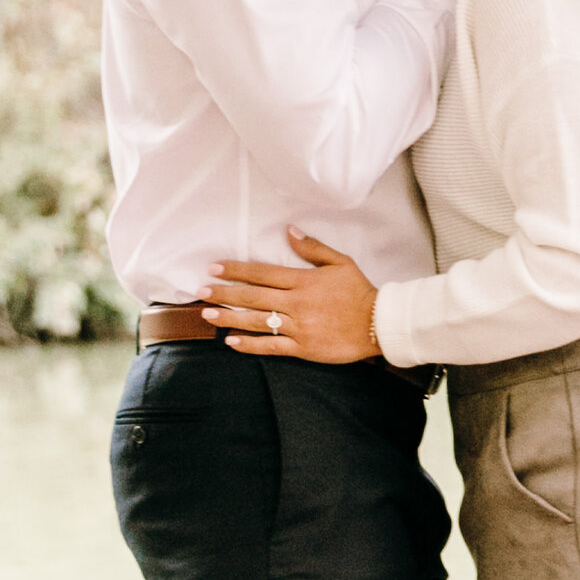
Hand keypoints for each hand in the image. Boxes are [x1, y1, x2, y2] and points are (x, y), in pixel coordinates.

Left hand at [202, 231, 381, 364]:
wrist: (379, 324)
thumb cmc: (360, 291)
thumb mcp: (340, 262)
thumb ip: (312, 248)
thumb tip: (289, 231)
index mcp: (303, 281)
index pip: (262, 273)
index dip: (236, 270)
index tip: (214, 268)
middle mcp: (297, 303)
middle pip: (253, 297)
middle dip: (224, 293)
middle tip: (201, 291)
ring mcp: (299, 327)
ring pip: (257, 321)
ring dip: (229, 318)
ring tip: (207, 315)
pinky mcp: (303, 348)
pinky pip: (272, 346)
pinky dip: (251, 344)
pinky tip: (232, 342)